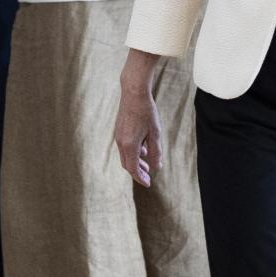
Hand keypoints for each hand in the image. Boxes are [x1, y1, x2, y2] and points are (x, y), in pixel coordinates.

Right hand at [114, 51, 164, 186]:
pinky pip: (125, 147)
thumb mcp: (155, 133)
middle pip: (127, 164)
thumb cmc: (147, 112)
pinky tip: (143, 150)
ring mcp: (118, 136)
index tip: (148, 183)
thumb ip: (156, 152)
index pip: (133, 168)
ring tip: (147, 165)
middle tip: (148, 177)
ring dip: (136, 162)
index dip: (140, 178)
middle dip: (138, 172)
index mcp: (130, 145)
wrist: (133, 93)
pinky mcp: (119, 130)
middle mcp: (121, 142)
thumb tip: (156, 167)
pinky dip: (133, 152)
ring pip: (126, 155)